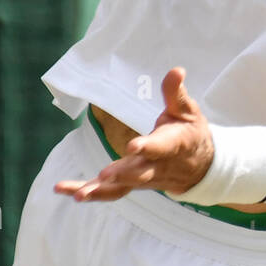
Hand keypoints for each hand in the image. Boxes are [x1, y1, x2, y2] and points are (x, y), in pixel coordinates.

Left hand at [54, 68, 214, 202]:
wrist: (200, 167)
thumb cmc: (190, 133)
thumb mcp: (188, 111)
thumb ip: (176, 94)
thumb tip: (176, 71)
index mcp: (173, 145)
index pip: (160, 147)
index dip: (147, 147)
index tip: (133, 146)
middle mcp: (157, 166)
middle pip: (140, 172)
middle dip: (122, 174)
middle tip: (104, 175)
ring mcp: (144, 179)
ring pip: (122, 187)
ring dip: (100, 191)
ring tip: (78, 194)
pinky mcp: (132, 184)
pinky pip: (111, 192)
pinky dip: (91, 193)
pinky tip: (64, 190)